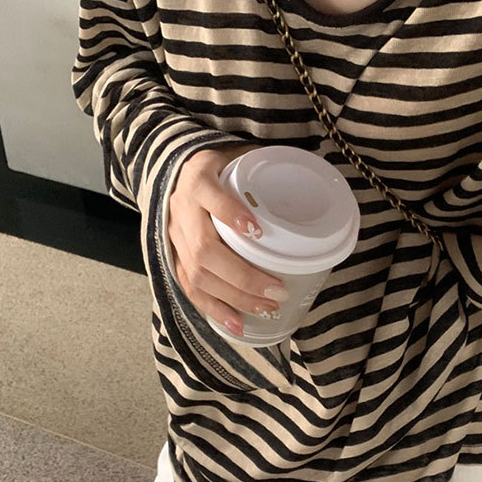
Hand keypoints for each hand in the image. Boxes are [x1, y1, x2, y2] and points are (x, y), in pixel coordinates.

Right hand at [166, 144, 288, 336]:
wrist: (174, 174)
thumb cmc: (217, 168)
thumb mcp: (236, 156)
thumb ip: (262, 169)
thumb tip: (308, 178)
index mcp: (198, 180)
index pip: (211, 197)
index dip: (231, 214)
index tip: (256, 230)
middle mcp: (181, 211)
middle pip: (205, 249)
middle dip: (242, 275)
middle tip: (277, 289)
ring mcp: (175, 238)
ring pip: (198, 274)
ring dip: (234, 297)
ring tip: (267, 307)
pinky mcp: (175, 259)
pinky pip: (190, 289)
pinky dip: (215, 310)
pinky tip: (237, 325)